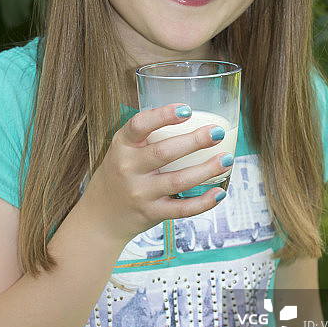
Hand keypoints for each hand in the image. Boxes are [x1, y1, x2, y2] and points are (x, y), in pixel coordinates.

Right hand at [84, 103, 230, 244]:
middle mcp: (128, 168)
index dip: (163, 115)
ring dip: (207, 169)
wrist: (100, 216)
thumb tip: (191, 116)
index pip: (139, 125)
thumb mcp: (122, 150)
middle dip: (195, 141)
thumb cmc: (119, 175)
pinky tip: (219, 193)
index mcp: (122, 146)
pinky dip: (204, 202)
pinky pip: (182, 209)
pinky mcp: (151, 213)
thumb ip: (147, 135)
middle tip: (217, 132)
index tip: (187, 109)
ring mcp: (140, 193)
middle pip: (164, 152)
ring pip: (178, 180)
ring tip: (226, 159)